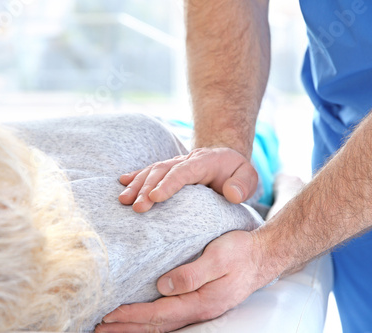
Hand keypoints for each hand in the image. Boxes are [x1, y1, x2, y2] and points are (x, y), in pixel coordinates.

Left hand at [95, 230, 274, 332]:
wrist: (262, 256)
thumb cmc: (241, 252)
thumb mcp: (219, 257)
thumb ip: (192, 273)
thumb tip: (163, 286)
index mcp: (201, 301)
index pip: (159, 313)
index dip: (132, 316)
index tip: (109, 314)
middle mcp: (199, 310)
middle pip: (157, 325)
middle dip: (128, 328)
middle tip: (99, 328)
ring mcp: (201, 309)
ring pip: (163, 324)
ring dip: (137, 328)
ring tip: (113, 328)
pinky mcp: (201, 303)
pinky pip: (170, 317)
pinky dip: (151, 322)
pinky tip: (142, 319)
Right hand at [119, 147, 257, 212]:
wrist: (228, 160)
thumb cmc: (238, 174)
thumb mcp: (249, 178)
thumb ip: (243, 185)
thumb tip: (232, 194)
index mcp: (205, 161)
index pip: (184, 171)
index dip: (169, 183)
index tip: (156, 197)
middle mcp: (187, 160)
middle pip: (163, 171)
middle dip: (148, 188)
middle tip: (137, 207)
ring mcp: (176, 164)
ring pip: (153, 171)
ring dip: (137, 184)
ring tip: (124, 200)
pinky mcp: (168, 170)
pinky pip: (150, 171)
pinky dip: (135, 177)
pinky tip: (122, 184)